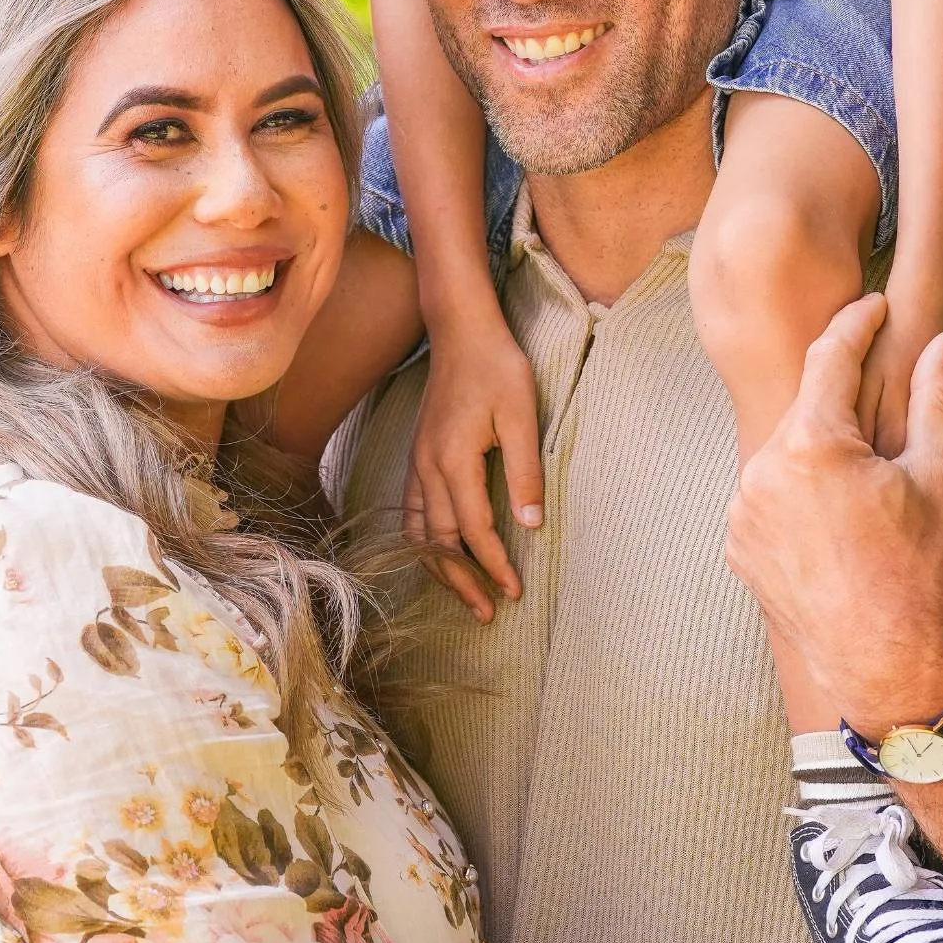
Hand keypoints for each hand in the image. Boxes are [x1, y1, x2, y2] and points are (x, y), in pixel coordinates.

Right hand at [402, 297, 543, 619]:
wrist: (460, 329)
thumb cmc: (497, 366)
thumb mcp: (521, 415)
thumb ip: (525, 472)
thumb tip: (531, 524)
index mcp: (453, 460)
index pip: (474, 529)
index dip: (494, 565)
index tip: (513, 592)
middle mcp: (426, 467)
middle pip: (438, 541)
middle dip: (462, 580)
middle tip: (487, 613)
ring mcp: (416, 461)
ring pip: (417, 530)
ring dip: (438, 566)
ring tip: (463, 594)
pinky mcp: (417, 454)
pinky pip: (411, 510)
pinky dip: (423, 540)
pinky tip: (438, 552)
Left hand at [725, 293, 942, 738]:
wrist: (882, 665)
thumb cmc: (918, 572)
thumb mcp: (941, 479)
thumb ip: (937, 399)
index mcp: (812, 446)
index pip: (830, 356)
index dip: (857, 323)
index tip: (876, 304)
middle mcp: (763, 470)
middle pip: (805, 406)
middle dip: (842, 395)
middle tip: (882, 388)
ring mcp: (742, 510)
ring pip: (784, 451)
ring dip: (818, 447)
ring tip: (862, 469)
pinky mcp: (736, 544)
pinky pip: (766, 495)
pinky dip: (796, 489)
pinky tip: (833, 510)